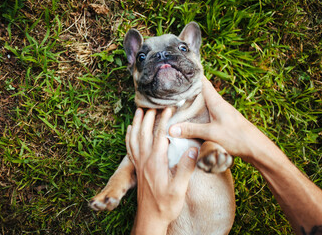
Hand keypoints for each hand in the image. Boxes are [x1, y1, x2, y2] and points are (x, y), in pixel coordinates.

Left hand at [127, 108, 197, 234]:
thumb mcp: (179, 189)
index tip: (168, 108)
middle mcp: (145, 160)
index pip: (158, 136)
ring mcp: (139, 164)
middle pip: (144, 133)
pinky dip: (129, 137)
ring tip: (138, 110)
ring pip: (134, 138)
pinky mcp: (137, 169)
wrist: (150, 218)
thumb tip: (192, 149)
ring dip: (136, 123)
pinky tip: (129, 130)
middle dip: (148, 117)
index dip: (163, 120)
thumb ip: (185, 168)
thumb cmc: (166, 205)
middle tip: (153, 104)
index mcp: (156, 163)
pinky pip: (130, 148)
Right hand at [169, 77, 269, 162]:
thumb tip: (171, 129)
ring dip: (192, 103)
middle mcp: (219, 104)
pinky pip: (207, 113)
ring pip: (204, 104)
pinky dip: (197, 114)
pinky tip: (190, 120)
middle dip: (188, 91)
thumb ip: (191, 130)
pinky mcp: (222, 122)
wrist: (256, 148)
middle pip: (201, 93)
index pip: (203, 82)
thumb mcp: (211, 133)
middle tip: (172, 90)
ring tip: (177, 104)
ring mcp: (221, 113)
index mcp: (216, 101)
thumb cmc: (237, 137)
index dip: (193, 75)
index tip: (180, 71)